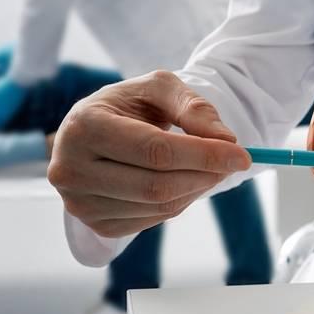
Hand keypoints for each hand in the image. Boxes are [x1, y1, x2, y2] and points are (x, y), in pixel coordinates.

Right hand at [48, 70, 251, 237]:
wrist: (92, 133)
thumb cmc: (126, 107)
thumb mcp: (158, 89)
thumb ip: (192, 107)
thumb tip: (225, 140)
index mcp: (84, 126)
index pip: (153, 149)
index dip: (203, 154)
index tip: (241, 154)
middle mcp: (72, 168)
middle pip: (156, 185)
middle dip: (204, 174)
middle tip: (233, 162)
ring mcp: (79, 202)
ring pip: (156, 207)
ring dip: (195, 189)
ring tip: (207, 168)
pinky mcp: (94, 224)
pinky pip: (150, 221)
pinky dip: (178, 203)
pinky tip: (183, 182)